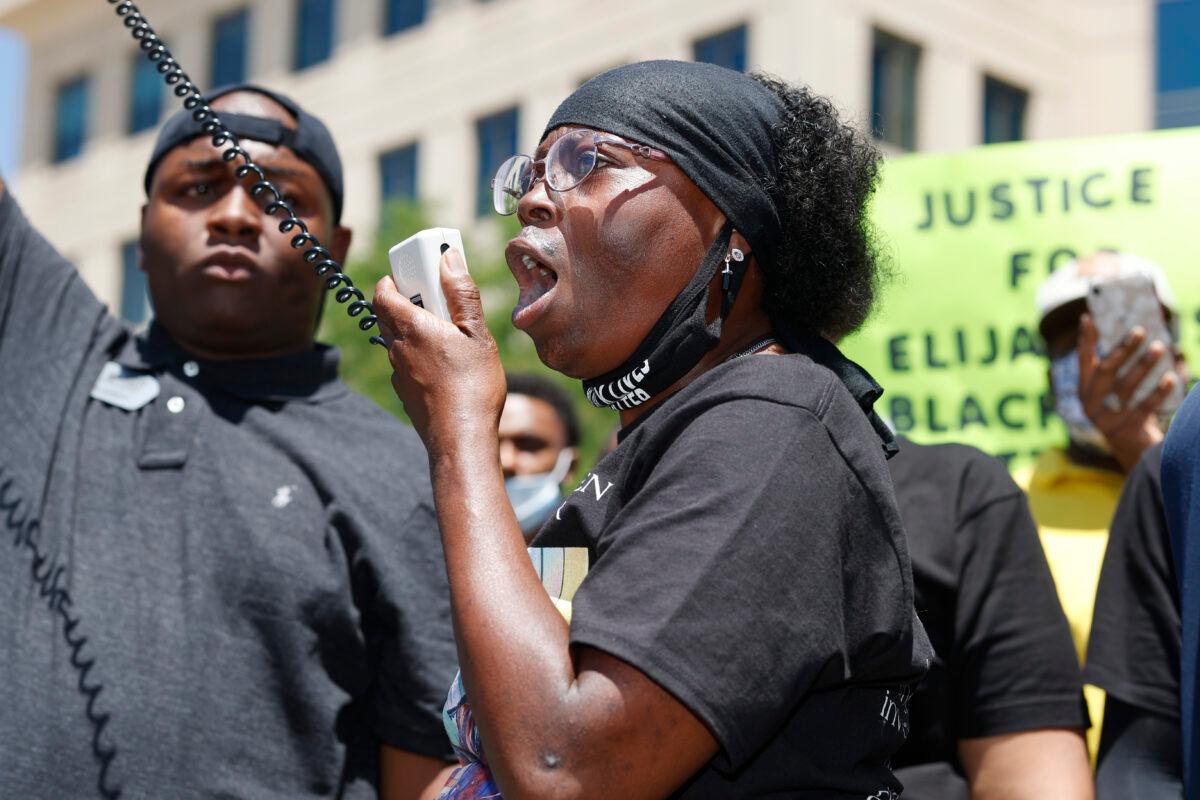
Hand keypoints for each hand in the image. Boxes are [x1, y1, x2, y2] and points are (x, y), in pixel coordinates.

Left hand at [372, 248, 505, 453]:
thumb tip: (448, 258)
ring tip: (446, 335)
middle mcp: (397, 348)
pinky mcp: (405, 393)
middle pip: (387, 314)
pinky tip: (446, 367)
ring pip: (396, 340)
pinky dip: (417, 356)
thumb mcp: (477, 334)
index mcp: (412, 327)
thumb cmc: (473, 385)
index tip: (416, 273)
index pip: (383, 292)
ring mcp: (398, 373)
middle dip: (405, 300)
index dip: (394, 278)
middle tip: (436, 300)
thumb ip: (461, 293)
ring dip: (413, 330)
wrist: (461, 439)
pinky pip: (405, 364)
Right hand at [1077, 313, 1176, 471]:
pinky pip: (1144, 407)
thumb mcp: (1118, 390)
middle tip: (1140, 330)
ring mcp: (1106, 419)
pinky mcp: (1125, 431)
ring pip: (1125, 388)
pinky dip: (1158, 391)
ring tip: (1160, 347)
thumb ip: (1122, 369)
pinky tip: (1171, 377)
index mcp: (1085, 389)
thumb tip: (1145, 338)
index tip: (1088, 318)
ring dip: (1143, 366)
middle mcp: (1090, 404)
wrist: (1133, 450)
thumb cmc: (1128, 410)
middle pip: (1106, 372)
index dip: (1085, 340)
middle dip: (1122, 350)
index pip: (1083, 360)